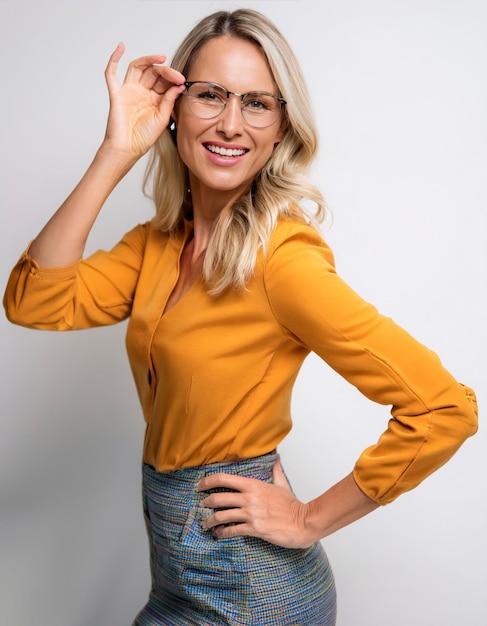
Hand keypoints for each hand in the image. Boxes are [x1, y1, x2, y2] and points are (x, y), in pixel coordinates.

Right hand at [102, 42, 185, 160]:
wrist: (128, 149)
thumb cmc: (144, 137)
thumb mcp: (162, 118)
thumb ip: (169, 100)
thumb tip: (179, 85)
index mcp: (154, 99)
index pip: (164, 81)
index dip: (172, 78)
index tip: (182, 80)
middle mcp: (142, 92)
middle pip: (152, 72)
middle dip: (165, 71)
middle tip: (175, 75)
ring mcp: (128, 91)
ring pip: (137, 68)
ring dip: (148, 60)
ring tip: (160, 57)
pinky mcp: (116, 94)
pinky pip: (111, 74)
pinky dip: (114, 59)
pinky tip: (121, 47)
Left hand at [197, 457, 315, 548]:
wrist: (303, 522)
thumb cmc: (292, 505)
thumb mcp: (282, 484)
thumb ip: (275, 471)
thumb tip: (275, 458)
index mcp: (254, 485)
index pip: (225, 479)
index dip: (208, 481)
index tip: (200, 485)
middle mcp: (249, 498)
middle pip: (219, 497)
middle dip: (206, 502)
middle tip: (202, 504)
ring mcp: (251, 514)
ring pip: (222, 516)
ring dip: (210, 520)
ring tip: (206, 523)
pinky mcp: (254, 529)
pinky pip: (232, 530)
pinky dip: (222, 532)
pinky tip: (219, 533)